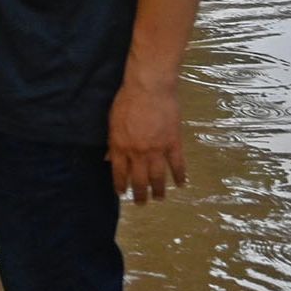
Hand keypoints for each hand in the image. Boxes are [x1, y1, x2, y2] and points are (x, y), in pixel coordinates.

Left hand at [108, 82, 185, 204]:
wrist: (149, 87)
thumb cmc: (127, 99)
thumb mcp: (113, 120)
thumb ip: (112, 141)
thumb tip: (108, 158)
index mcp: (120, 146)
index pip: (119, 172)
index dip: (120, 185)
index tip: (122, 193)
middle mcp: (138, 152)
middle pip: (139, 179)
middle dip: (139, 194)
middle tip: (141, 203)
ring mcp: (157, 149)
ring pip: (158, 176)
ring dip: (158, 190)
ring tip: (159, 198)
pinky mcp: (173, 142)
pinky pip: (177, 164)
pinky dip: (180, 175)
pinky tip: (181, 183)